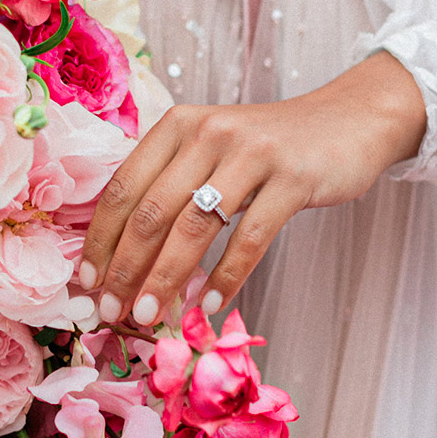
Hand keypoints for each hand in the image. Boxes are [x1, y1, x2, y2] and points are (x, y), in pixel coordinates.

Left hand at [79, 51, 426, 325]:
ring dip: (166, 279)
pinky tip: (209, 306)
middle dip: (125, 270)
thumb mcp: (211, 150)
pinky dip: (225, 278)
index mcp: (176, 126)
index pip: (122, 188)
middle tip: (112, 312)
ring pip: (194, 227)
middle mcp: (208, 133)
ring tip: (151, 316)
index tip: (88, 284)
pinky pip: (250, 238)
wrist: (347, 120)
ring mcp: (251, 153)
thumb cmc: (268, 148)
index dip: (100, 240)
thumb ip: (171, 186)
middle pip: (151, 212)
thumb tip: (122, 257)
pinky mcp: (292, 178)